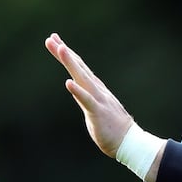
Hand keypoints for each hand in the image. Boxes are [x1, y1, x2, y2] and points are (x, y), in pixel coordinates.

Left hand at [45, 33, 132, 157]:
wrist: (130, 142)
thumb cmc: (112, 128)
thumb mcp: (95, 108)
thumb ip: (85, 96)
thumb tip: (76, 87)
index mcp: (95, 89)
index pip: (79, 68)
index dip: (67, 54)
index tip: (55, 40)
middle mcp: (97, 90)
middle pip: (79, 68)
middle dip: (64, 53)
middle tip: (51, 38)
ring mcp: (98, 100)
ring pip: (83, 78)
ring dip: (71, 63)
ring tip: (60, 49)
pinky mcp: (98, 112)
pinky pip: (87, 100)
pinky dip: (78, 91)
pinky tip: (68, 82)